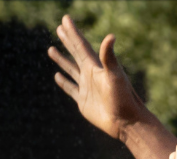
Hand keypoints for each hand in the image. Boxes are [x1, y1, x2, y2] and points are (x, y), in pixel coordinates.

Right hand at [48, 16, 148, 140]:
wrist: (126, 122)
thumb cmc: (123, 98)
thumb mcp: (115, 75)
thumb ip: (109, 57)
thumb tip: (111, 35)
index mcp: (96, 67)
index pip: (81, 46)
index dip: (73, 33)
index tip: (65, 20)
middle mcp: (90, 75)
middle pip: (76, 54)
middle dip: (67, 41)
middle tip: (59, 28)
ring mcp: (87, 88)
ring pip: (71, 70)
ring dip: (62, 60)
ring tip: (51, 50)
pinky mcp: (84, 101)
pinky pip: (71, 89)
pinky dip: (64, 82)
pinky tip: (57, 76)